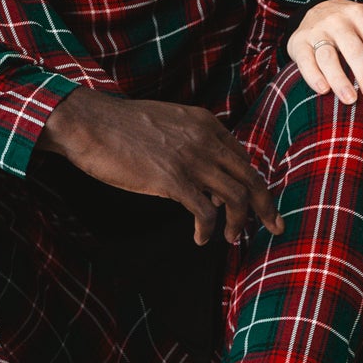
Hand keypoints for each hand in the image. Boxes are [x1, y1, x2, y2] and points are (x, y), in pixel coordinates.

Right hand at [37, 88, 282, 245]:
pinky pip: (205, 212)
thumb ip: (193, 145)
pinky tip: (199, 239)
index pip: (243, 158)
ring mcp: (192, 160)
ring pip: (236, 198)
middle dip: (267, 207)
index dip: (254, 184)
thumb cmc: (121, 127)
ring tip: (232, 239)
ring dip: (239, 223)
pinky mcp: (172, 180)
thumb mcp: (169, 124)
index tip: (259, 205)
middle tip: (274, 227)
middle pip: (252, 178)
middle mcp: (206, 140)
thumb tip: (210, 182)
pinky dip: (208, 230)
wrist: (89, 122)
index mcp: (207, 124)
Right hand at [288, 0, 362, 110]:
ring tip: (350, 100)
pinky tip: (323, 90)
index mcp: (362, 16)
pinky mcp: (298, 42)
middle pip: (355, 50)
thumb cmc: (355, 32)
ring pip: (328, 56)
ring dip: (340, 79)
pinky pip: (305, 60)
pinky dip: (313, 76)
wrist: (317, 11)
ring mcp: (317, 30)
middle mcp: (339, 20)